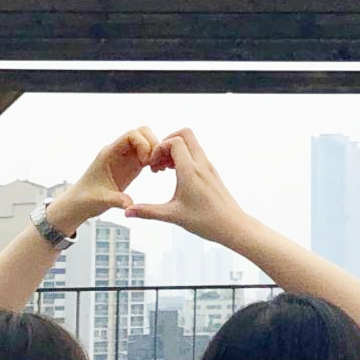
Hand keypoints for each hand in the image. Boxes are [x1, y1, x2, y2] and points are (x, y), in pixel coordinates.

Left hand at [48, 127, 162, 230]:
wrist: (80, 203)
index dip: (143, 144)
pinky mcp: (130, 165)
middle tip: (154, 164)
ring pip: (146, 141)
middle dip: (152, 145)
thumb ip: (116, 200)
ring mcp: (125, 157)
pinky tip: (155, 171)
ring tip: (156, 168)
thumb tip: (130, 205)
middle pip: (141, 132)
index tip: (145, 162)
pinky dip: (154, 158)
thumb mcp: (102, 201)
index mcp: (109, 153)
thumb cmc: (86, 199)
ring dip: (155, 151)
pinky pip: (146, 153)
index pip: (131, 134)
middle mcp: (118, 152)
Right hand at [122, 127, 251, 245]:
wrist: (233, 226)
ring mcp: (208, 166)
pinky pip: (197, 154)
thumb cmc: (206, 222)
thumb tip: (127, 213)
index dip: (159, 148)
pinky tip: (176, 175)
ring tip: (165, 169)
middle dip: (167, 142)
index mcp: (191, 171)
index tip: (152, 165)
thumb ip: (147, 212)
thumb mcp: (173, 216)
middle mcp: (201, 164)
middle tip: (158, 161)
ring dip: (175, 150)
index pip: (174, 141)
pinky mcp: (212, 172)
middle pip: (185, 134)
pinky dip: (184, 157)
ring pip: (192, 143)